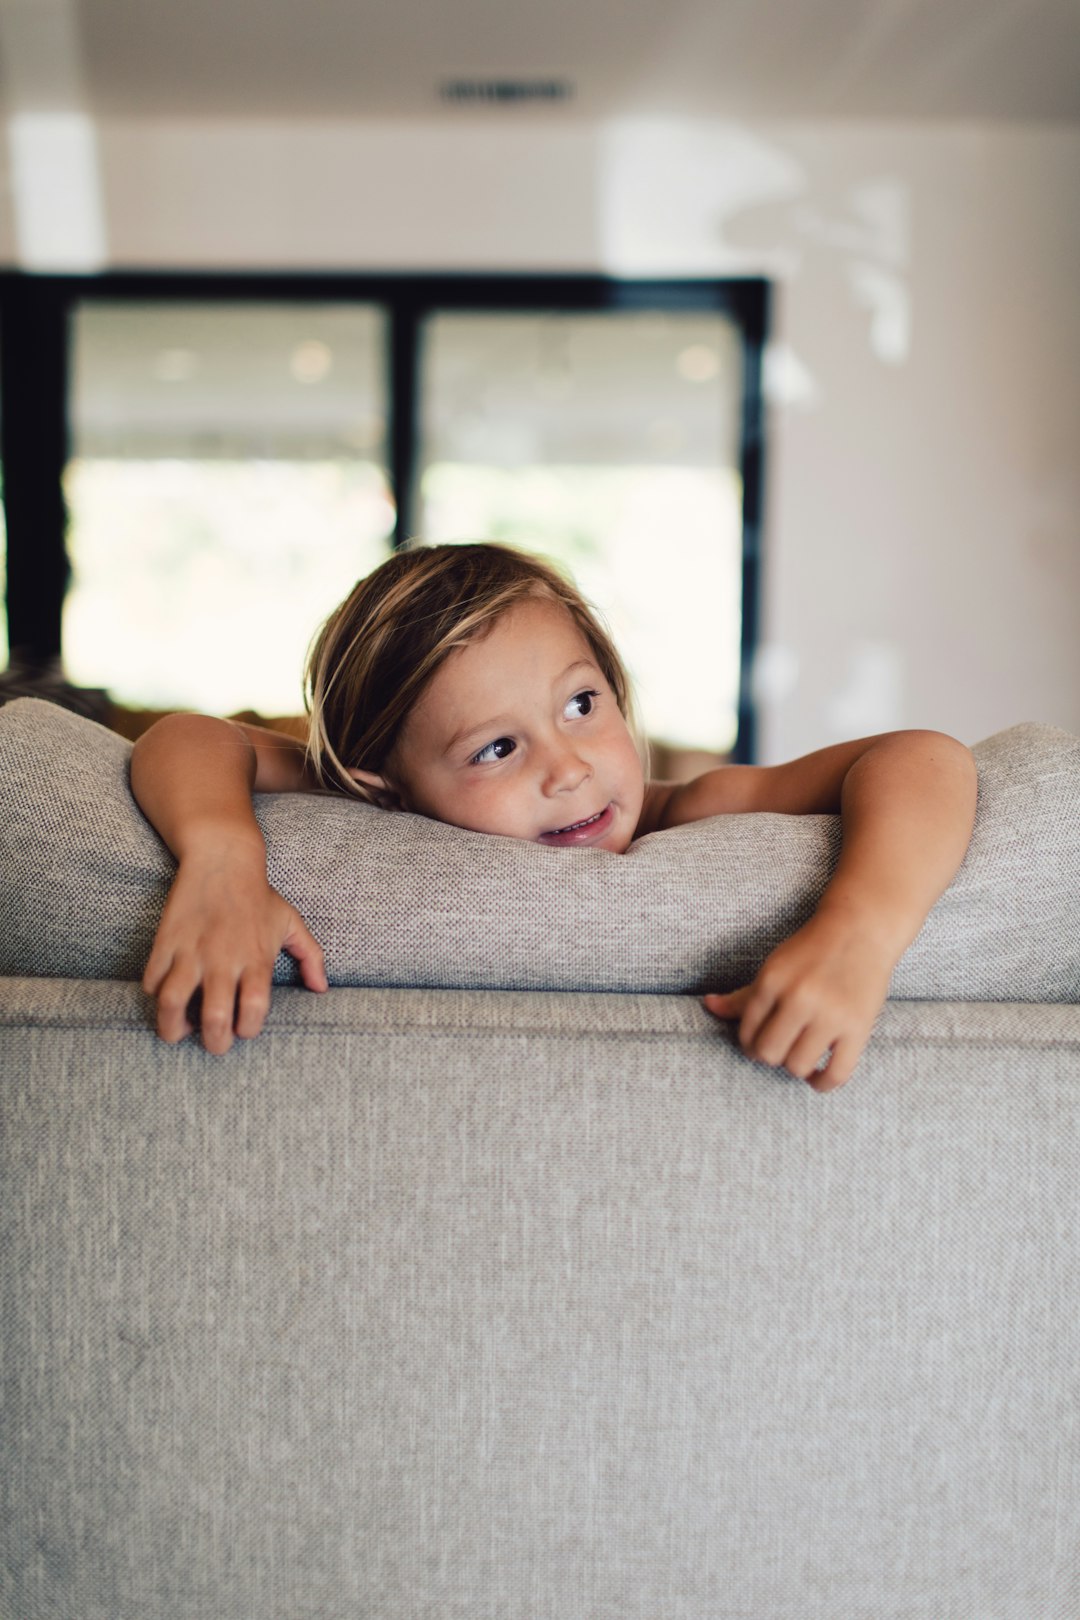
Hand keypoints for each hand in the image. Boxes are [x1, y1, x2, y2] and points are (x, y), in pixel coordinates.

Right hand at [142, 848, 326, 1053]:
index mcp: (256, 958)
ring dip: (172, 1026)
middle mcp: (223, 958)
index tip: (243, 1029)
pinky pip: (152, 979)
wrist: (223, 858)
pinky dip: (154, 994)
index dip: (247, 1030)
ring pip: (172, 1002)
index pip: (252, 1010)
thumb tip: (321, 988)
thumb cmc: (259, 895)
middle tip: (214, 1043)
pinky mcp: (166, 940)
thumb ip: (310, 957)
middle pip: (214, 1017)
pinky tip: (166, 993)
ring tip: (178, 1030)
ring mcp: (191, 950)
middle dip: (214, 1042)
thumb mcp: (290, 922)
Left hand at [703, 913, 894, 1091]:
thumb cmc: (812, 950)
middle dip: (769, 1055)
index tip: (759, 1041)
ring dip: (795, 1066)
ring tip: (799, 1055)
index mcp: (773, 980)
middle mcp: (799, 998)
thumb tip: (708, 1006)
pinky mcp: (858, 1028)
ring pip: (798, 1065)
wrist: (861, 930)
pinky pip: (836, 1073)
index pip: (747, 1030)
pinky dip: (822, 1083)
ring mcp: (830, 1015)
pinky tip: (817, 1075)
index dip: (749, 1042)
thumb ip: (744, 995)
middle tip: (779, 1048)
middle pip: (768, 1052)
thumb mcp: (774, 967)